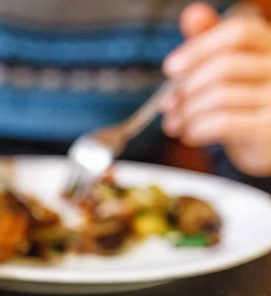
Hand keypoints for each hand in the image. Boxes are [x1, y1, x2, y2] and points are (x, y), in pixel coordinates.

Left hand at [162, 2, 270, 176]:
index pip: (238, 32)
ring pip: (219, 96)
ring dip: (187, 113)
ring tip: (176, 124)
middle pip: (224, 65)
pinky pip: (223, 123)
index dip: (199, 48)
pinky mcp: (269, 129)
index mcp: (269, 47)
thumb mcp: (226, 72)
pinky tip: (190, 135)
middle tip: (168, 106)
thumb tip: (192, 13)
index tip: (171, 69)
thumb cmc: (243, 105)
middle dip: (186, 88)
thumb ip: (209, 44)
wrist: (266, 148)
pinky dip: (198, 129)